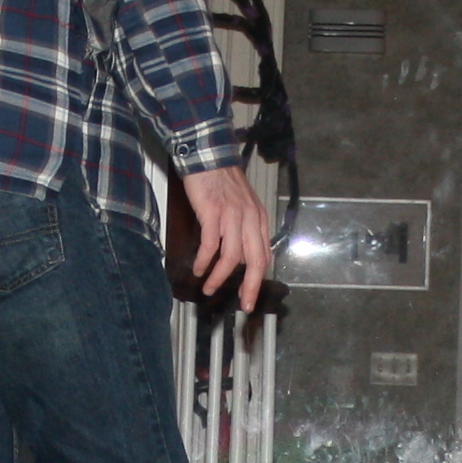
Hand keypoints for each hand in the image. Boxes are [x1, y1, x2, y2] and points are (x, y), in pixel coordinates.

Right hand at [181, 163, 273, 312]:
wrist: (208, 157)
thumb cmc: (222, 182)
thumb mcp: (242, 206)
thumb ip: (244, 229)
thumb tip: (238, 256)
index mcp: (259, 219)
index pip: (263, 255)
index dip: (257, 279)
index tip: (249, 295)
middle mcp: (250, 219)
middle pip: (254, 261)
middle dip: (249, 287)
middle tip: (244, 305)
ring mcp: (232, 216)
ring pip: (231, 257)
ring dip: (219, 277)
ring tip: (208, 288)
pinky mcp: (213, 213)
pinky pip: (211, 244)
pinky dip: (204, 261)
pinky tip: (198, 269)